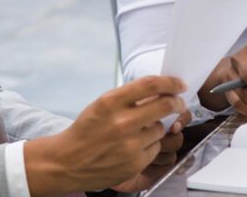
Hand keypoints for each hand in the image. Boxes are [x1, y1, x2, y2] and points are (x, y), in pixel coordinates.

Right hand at [23, 76, 186, 195]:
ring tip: (140, 131)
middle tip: (178, 103)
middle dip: (176, 103)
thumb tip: (159, 91)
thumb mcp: (101, 105)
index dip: (170, 82)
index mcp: (111, 102)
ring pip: (161, 129)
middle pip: (165, 105)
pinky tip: (135, 146)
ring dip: (156, 127)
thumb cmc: (85, 131)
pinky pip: (155, 148)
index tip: (179, 83)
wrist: (67, 162)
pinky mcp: (134, 164)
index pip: (150, 84)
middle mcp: (122, 123)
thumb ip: (128, 98)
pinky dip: (150, 145)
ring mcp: (129, 145)